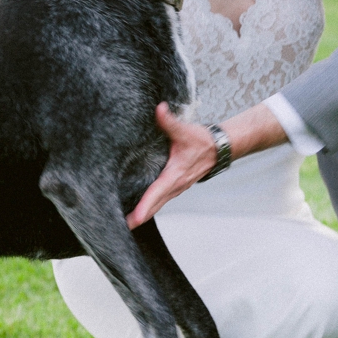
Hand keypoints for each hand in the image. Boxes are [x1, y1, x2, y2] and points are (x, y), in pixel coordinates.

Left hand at [127, 103, 215, 226]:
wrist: (220, 149)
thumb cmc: (202, 141)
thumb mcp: (185, 131)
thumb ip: (169, 121)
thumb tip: (159, 109)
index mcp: (175, 175)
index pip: (156, 193)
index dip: (144, 207)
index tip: (133, 219)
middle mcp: (175, 186)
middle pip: (153, 207)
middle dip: (137, 219)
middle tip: (118, 229)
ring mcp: (176, 189)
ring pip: (157, 206)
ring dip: (142, 214)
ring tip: (124, 224)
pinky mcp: (175, 187)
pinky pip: (160, 201)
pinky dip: (148, 207)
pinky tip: (137, 209)